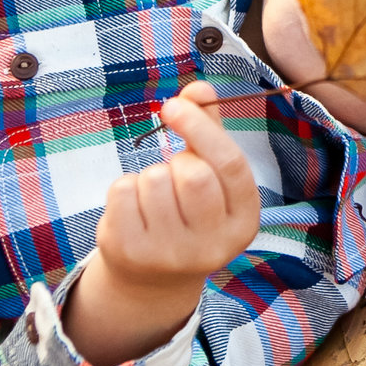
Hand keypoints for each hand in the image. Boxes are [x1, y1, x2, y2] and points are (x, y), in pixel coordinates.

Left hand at [63, 81, 262, 365]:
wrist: (153, 278)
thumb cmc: (188, 212)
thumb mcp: (210, 178)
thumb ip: (208, 130)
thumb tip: (199, 88)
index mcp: (243, 221)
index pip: (230, 165)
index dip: (202, 127)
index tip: (174, 103)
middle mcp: (212, 245)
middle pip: (193, 174)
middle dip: (177, 161)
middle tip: (174, 175)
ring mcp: (171, 254)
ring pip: (154, 179)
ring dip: (150, 176)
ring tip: (156, 198)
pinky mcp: (132, 253)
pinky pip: (122, 191)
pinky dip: (124, 188)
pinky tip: (134, 210)